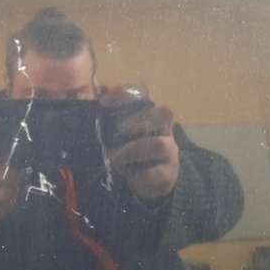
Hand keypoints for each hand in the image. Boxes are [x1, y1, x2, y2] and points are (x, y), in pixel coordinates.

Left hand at [100, 85, 178, 200]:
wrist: (146, 180)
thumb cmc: (127, 149)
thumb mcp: (114, 131)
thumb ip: (107, 112)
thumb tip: (100, 89)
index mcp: (149, 114)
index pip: (144, 93)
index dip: (126, 93)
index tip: (104, 101)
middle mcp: (164, 129)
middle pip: (163, 113)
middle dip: (136, 122)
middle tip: (115, 133)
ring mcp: (170, 152)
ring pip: (160, 145)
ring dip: (132, 151)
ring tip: (114, 159)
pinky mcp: (168, 175)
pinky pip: (156, 172)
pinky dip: (137, 175)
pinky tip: (126, 176)